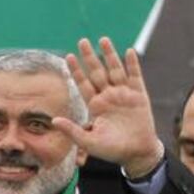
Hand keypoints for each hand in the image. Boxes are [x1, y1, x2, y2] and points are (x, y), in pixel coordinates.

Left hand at [56, 37, 163, 176]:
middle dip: (89, 57)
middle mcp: (108, 96)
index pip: (83, 83)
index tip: (68, 57)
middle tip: (82, 41)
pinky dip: (132, 64)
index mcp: (95, 105)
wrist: (136, 153)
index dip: (76, 70)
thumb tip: (54, 121)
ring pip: (115, 70)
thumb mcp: (89, 142)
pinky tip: (128, 52)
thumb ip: (73, 130)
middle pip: (97, 72)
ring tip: (103, 40)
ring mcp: (124, 94)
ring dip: (110, 55)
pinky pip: (135, 76)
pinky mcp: (139, 95)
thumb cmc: (111, 150)